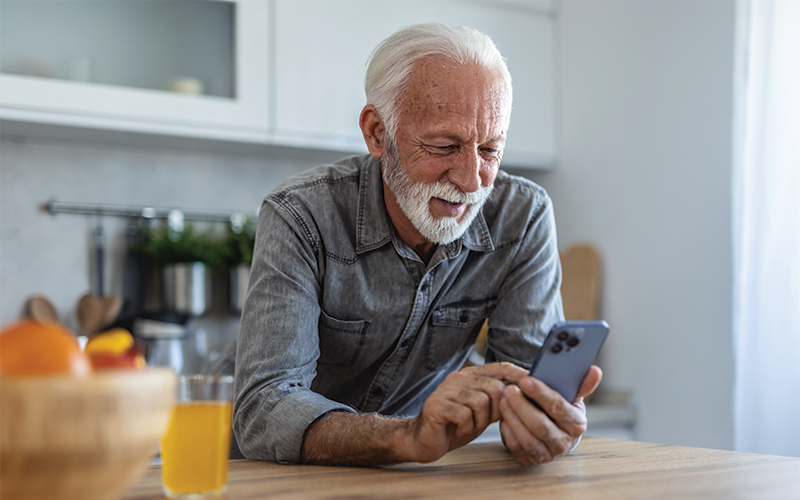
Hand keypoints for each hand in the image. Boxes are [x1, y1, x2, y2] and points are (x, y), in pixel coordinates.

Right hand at [403, 362, 528, 462]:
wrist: (424, 440)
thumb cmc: (455, 425)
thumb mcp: (483, 411)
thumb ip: (498, 400)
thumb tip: (524, 394)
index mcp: (470, 375)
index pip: (500, 367)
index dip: (519, 375)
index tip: (537, 382)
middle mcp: (458, 378)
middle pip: (494, 387)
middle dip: (495, 410)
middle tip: (482, 421)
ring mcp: (446, 389)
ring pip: (481, 401)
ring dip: (479, 421)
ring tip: (468, 425)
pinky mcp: (436, 405)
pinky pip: (464, 414)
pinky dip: (466, 426)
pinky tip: (458, 428)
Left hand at [499, 365, 601, 464]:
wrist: (553, 429)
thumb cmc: (560, 408)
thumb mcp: (572, 395)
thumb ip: (582, 383)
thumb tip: (595, 370)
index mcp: (577, 423)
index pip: (559, 407)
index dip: (541, 393)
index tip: (525, 380)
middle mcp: (564, 441)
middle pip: (540, 425)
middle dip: (522, 405)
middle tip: (509, 389)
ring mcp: (548, 453)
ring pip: (527, 438)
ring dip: (512, 417)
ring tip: (503, 400)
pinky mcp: (531, 458)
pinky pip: (516, 446)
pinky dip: (508, 430)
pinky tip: (503, 416)